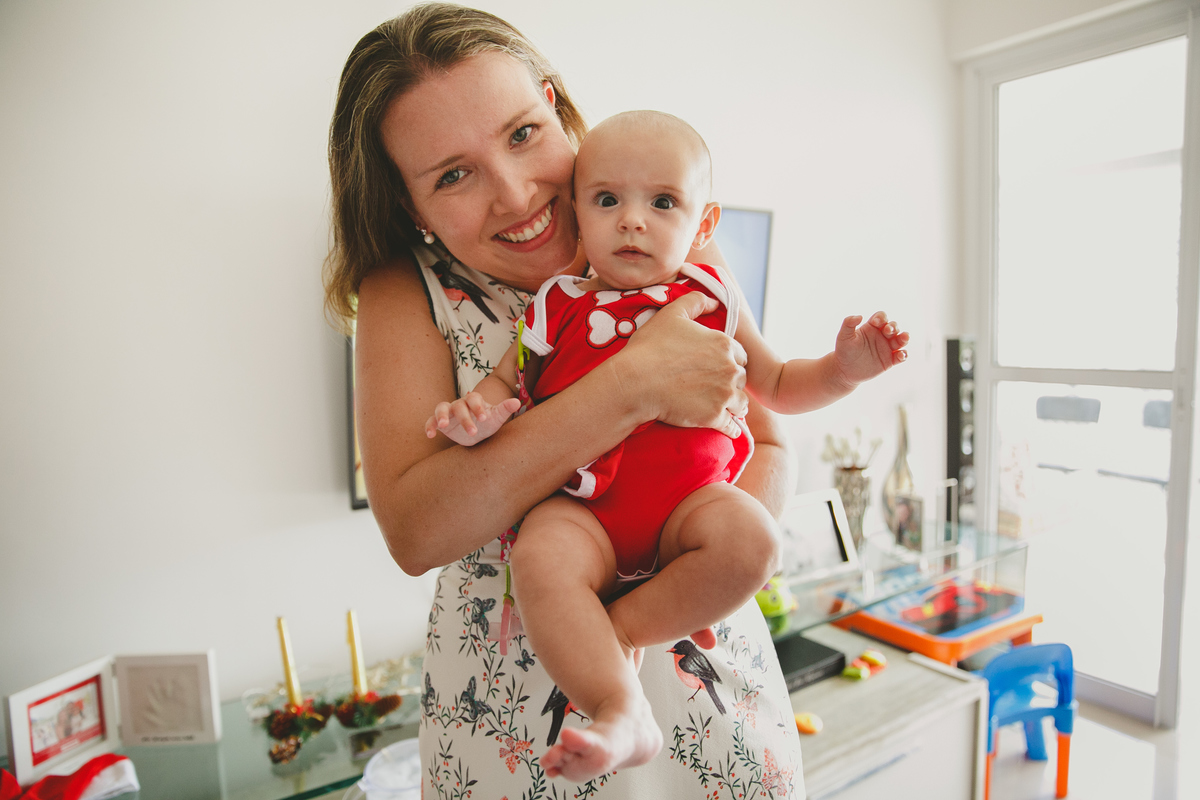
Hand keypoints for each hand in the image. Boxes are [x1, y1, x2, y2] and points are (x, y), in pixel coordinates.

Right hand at [425, 393, 521, 445]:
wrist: (476, 433)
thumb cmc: (487, 423)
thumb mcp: (496, 418)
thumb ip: (504, 409)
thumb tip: (517, 402)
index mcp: (473, 400)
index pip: (474, 398)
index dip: (478, 407)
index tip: (484, 419)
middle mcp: (459, 403)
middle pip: (458, 405)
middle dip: (464, 418)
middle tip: (473, 432)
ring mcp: (448, 412)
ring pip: (441, 408)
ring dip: (441, 415)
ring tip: (444, 425)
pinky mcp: (439, 422)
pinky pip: (431, 421)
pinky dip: (429, 426)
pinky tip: (430, 435)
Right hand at [616, 292, 748, 440]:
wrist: (635, 383)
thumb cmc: (650, 347)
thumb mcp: (672, 314)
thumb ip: (695, 301)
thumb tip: (712, 300)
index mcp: (724, 344)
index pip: (741, 355)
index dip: (729, 360)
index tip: (716, 367)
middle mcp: (730, 369)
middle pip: (742, 379)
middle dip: (732, 383)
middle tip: (716, 388)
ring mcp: (724, 395)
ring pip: (740, 403)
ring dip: (734, 406)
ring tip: (721, 408)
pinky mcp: (714, 417)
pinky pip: (731, 426)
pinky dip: (729, 428)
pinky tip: (723, 427)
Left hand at [833, 311, 909, 386]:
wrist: (845, 371)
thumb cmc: (843, 351)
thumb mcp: (843, 336)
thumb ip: (848, 324)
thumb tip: (859, 316)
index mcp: (871, 327)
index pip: (881, 317)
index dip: (882, 317)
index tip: (876, 323)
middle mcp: (881, 336)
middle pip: (893, 327)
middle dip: (893, 327)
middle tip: (888, 331)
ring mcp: (887, 348)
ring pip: (900, 340)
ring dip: (904, 338)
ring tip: (904, 338)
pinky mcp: (890, 360)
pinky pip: (901, 356)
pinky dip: (903, 355)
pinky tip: (900, 355)